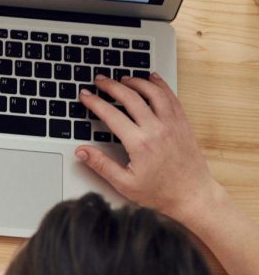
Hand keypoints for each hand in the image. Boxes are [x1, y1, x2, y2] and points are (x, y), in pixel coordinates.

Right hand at [76, 72, 226, 224]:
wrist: (193, 196)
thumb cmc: (160, 192)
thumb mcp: (124, 183)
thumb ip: (101, 165)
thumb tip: (81, 151)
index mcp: (139, 143)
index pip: (111, 114)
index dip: (94, 102)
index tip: (85, 95)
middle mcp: (157, 129)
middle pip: (130, 97)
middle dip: (111, 86)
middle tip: (100, 80)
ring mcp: (172, 125)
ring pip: (153, 92)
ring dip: (136, 82)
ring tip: (123, 78)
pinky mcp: (183, 124)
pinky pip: (171, 98)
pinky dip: (161, 85)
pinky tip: (153, 79)